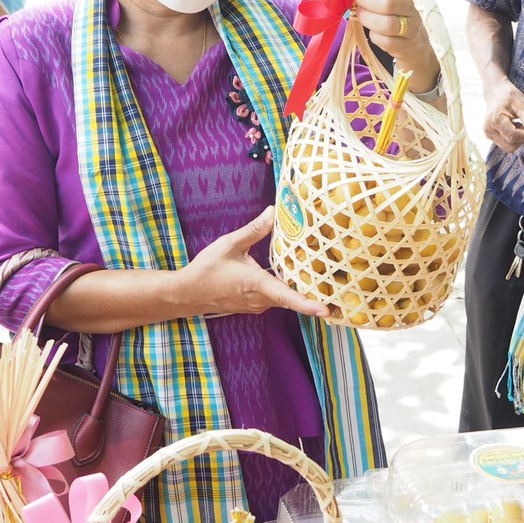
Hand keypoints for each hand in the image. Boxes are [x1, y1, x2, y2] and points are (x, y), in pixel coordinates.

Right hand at [178, 207, 327, 318]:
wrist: (187, 294)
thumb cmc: (206, 269)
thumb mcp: (230, 244)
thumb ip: (254, 230)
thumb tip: (274, 212)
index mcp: (257, 285)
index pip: (287, 297)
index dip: (307, 304)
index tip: (326, 310)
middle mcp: (261, 300)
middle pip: (293, 297)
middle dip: (313, 293)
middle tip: (336, 287)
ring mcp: (258, 305)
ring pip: (285, 297)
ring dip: (298, 289)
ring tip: (319, 277)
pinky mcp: (255, 305)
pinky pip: (276, 298)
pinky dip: (285, 288)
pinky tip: (291, 275)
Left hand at [351, 0, 439, 94]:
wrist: (415, 43)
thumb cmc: (399, 12)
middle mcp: (414, 8)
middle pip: (387, 2)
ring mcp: (412, 28)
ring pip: (385, 23)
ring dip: (367, 17)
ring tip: (361, 13)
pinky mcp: (405, 46)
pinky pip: (384, 40)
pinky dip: (373, 34)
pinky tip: (373, 29)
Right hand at [483, 75, 523, 153]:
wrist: (495, 92)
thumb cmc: (509, 96)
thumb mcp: (522, 104)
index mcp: (495, 120)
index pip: (513, 137)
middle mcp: (489, 130)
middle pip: (511, 146)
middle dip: (523, 138)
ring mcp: (488, 135)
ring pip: (509, 147)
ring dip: (519, 139)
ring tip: (519, 124)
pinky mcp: (490, 137)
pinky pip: (506, 145)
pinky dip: (514, 139)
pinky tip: (514, 127)